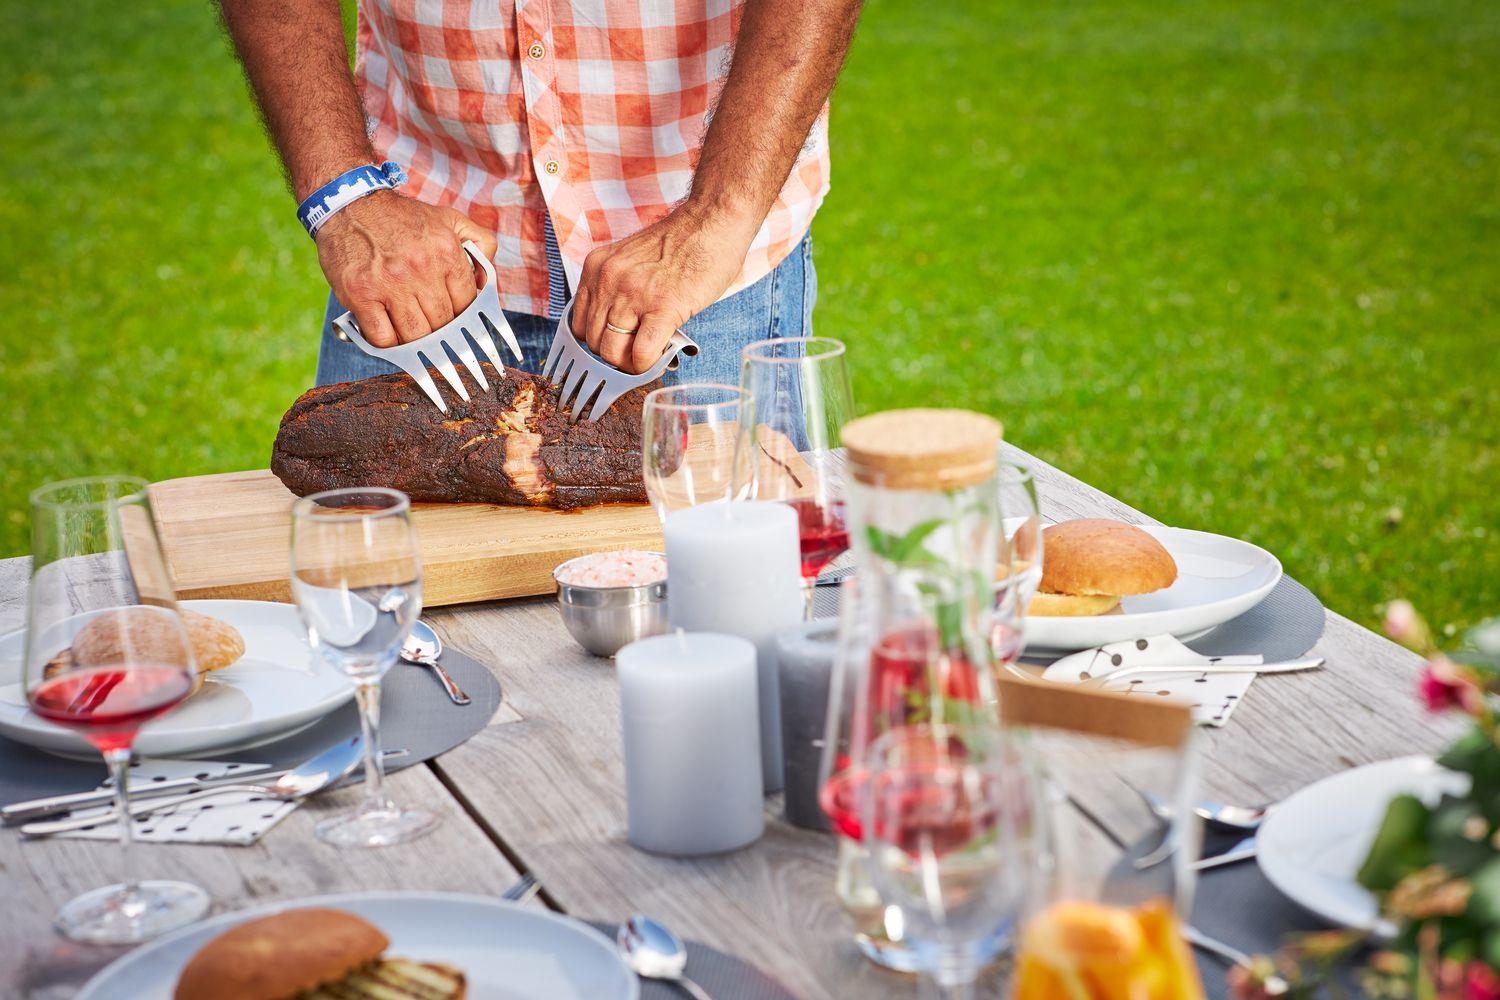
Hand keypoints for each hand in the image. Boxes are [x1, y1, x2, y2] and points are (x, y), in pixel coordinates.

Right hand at [316, 191, 498, 346]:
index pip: (467, 305)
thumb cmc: (401, 217)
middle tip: (431, 326)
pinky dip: (388, 343)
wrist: (350, 203)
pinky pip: (382, 338)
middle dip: (440, 331)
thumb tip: (488, 281)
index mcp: (446, 252)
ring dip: (416, 341)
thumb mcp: (449, 218)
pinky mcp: (360, 295)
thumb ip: (479, 244)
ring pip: (415, 336)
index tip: (455, 320)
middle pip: (443, 324)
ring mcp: (388, 283)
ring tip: (411, 330)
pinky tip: (388, 331)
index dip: (462, 317)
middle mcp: (420, 269)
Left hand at [572, 207, 755, 373]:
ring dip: (631, 363)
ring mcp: (634, 295)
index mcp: (597, 267)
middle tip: (637, 350)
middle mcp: (608, 281)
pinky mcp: (663, 308)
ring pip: (612, 353)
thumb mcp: (631, 258)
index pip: (579, 324)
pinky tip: (660, 357)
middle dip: (615, 354)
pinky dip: (648, 364)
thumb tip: (618, 327)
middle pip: (593, 342)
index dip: (599, 339)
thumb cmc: (680, 241)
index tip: (618, 341)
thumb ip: (617, 287)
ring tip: (649, 354)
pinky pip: (642, 352)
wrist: (711, 221)